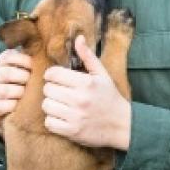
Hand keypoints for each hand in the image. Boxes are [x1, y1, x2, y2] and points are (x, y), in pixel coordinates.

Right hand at [0, 48, 31, 136]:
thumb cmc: (20, 85)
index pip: (8, 56)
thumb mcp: (23, 71)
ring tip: (26, 94)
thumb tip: (44, 53)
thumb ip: (29, 62)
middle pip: (6, 73)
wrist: (8, 110)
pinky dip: (12, 106)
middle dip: (22, 77)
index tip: (33, 66)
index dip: (23, 60)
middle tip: (31, 81)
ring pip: (4, 90)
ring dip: (18, 92)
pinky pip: (0, 106)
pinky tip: (19, 105)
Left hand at [41, 35, 130, 149]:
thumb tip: (78, 38)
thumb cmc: (110, 98)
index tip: (57, 78)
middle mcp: (79, 99)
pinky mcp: (72, 131)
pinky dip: (53, 120)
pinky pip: (49, 123)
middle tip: (60, 92)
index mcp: (86, 83)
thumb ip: (88, 57)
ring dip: (51, 105)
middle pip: (47, 89)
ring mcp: (75, 116)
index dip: (52, 75)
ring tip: (60, 105)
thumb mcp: (102, 75)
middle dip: (52, 89)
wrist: (122, 125)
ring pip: (46, 106)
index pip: (53, 74)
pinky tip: (62, 117)